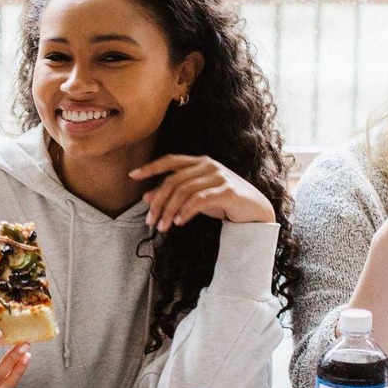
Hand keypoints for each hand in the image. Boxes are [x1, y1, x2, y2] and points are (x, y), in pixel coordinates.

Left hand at [130, 154, 274, 232]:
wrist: (254, 210)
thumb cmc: (222, 201)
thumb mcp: (194, 198)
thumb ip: (174, 195)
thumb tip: (146, 197)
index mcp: (199, 162)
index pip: (170, 160)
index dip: (151, 167)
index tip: (132, 175)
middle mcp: (208, 165)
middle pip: (174, 180)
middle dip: (158, 201)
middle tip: (149, 221)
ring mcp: (219, 176)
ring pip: (184, 191)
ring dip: (169, 210)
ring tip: (162, 227)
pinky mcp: (227, 190)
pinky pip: (200, 199)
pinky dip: (186, 211)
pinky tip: (178, 222)